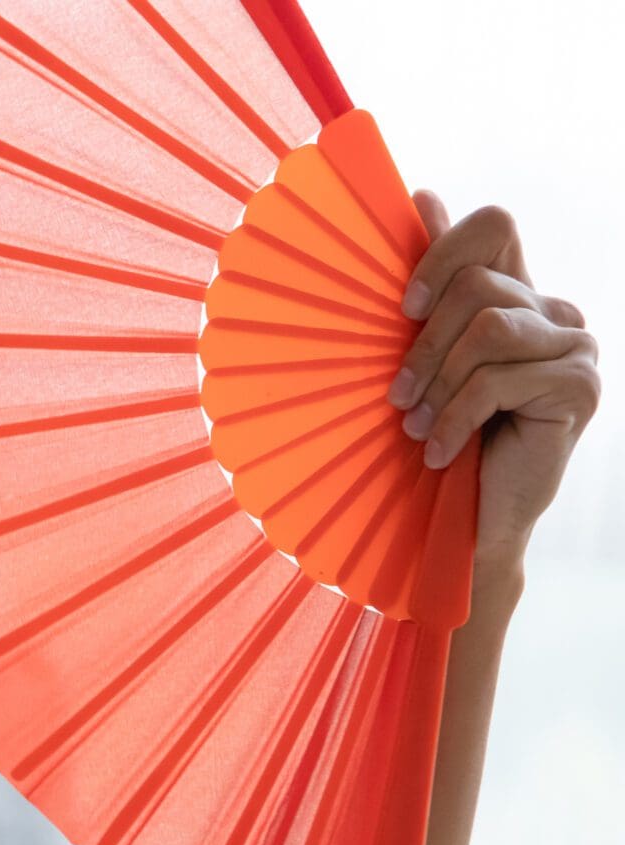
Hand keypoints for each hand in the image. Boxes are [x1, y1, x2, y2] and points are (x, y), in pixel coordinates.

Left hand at [390, 191, 600, 582]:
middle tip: (397, 397)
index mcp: (518, 293)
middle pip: (478, 284)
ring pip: (488, 329)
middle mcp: (555, 309)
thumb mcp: (423, 357)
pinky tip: (437, 451)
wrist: (469, 517)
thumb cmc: (438, 434)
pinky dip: (454, 418)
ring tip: (415, 426)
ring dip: (437, 384)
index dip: (442, 250)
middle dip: (422, 345)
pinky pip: (500, 379)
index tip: (403, 307)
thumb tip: (421, 194)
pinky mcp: (581, 387)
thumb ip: (430, 285)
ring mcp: (577, 345)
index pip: (494, 224)